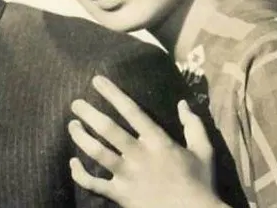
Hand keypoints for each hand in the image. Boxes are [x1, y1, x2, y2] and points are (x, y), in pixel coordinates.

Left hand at [69, 75, 223, 207]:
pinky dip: (79, 174)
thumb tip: (182, 103)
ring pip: (96, 152)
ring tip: (72, 125)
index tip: (97, 81)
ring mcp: (127, 175)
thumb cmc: (200, 183)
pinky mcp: (120, 195)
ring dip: (81, 137)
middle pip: (108, 129)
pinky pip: (93, 184)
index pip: (131, 110)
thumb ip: (193, 125)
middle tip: (75, 103)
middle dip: (89, 113)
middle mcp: (139, 154)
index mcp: (158, 140)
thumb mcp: (204, 150)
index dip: (112, 93)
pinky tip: (72, 164)